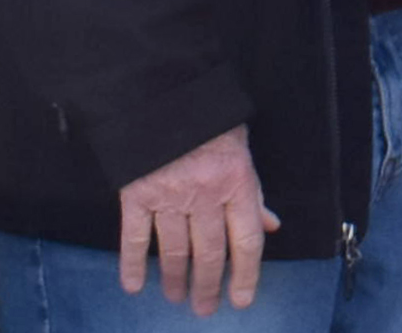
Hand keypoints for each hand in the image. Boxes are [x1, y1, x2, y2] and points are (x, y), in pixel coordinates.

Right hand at [117, 125, 279, 314]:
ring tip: (176, 297)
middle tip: (206, 308)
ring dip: (175, 279)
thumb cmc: (210, 123)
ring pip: (174, 250)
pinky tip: (133, 286)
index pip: (247, 241)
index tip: (241, 300)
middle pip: (210, 252)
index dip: (246, 275)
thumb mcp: (243, 153)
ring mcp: (169, 196)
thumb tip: (270, 225)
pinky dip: (132, 264)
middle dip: (209, 285)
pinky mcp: (136, 193)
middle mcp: (206, 195)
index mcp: (237, 184)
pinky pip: (134, 236)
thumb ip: (254, 193)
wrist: (164, 92)